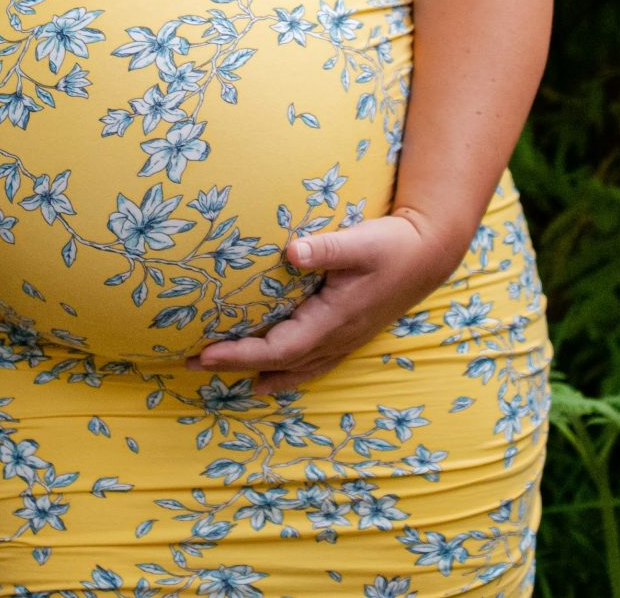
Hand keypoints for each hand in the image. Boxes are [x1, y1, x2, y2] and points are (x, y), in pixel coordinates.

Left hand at [189, 210, 461, 392]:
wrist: (429, 254)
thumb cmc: (392, 245)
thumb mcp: (360, 242)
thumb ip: (326, 248)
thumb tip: (291, 252)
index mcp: (333, 320)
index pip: (278, 348)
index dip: (240, 354)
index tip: (204, 352)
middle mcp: (336, 339)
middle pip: (278, 364)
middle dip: (234, 365)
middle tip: (189, 362)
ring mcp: (343, 340)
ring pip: (294, 370)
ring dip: (256, 373)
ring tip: (219, 376)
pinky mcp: (347, 334)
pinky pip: (310, 364)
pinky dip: (285, 373)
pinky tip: (268, 376)